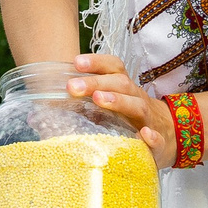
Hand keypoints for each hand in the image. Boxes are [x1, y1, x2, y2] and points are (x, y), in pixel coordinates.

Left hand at [64, 53, 176, 167]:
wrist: (169, 136)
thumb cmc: (131, 119)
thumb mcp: (111, 106)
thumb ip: (83, 104)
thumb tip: (39, 114)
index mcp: (125, 88)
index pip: (113, 68)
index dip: (96, 62)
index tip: (76, 62)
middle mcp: (137, 99)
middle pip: (120, 83)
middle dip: (96, 83)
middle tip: (73, 87)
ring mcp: (149, 120)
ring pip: (137, 106)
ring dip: (119, 101)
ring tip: (99, 100)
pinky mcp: (159, 144)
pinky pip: (158, 139)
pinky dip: (152, 136)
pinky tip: (144, 135)